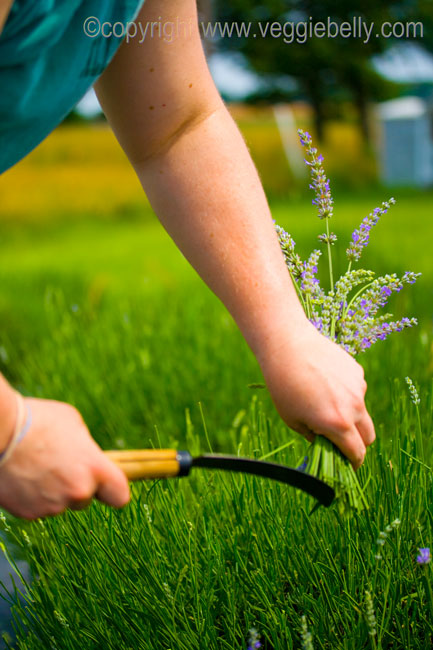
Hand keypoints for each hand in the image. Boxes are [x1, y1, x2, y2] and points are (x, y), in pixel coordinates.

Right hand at [0, 398, 129, 519]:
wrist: (0, 432)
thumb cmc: (38, 420)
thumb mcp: (73, 423)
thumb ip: (86, 447)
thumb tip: (86, 456)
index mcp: (94, 468)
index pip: (120, 496)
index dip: (113, 491)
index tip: (107, 486)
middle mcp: (77, 491)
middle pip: (85, 499)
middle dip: (75, 486)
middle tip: (58, 465)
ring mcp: (52, 506)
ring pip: (59, 504)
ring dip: (52, 491)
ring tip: (36, 466)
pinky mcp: (28, 514)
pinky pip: (37, 508)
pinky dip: (32, 496)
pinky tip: (23, 476)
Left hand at [258, 320, 374, 469]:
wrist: (287, 345)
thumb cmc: (283, 385)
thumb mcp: (292, 419)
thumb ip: (314, 437)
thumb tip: (326, 445)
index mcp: (338, 424)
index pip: (357, 453)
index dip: (352, 464)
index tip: (347, 466)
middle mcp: (354, 407)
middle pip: (368, 436)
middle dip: (358, 444)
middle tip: (340, 442)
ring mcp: (358, 388)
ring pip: (361, 411)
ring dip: (350, 416)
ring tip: (322, 402)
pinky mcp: (357, 371)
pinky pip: (356, 391)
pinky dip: (346, 394)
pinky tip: (324, 382)